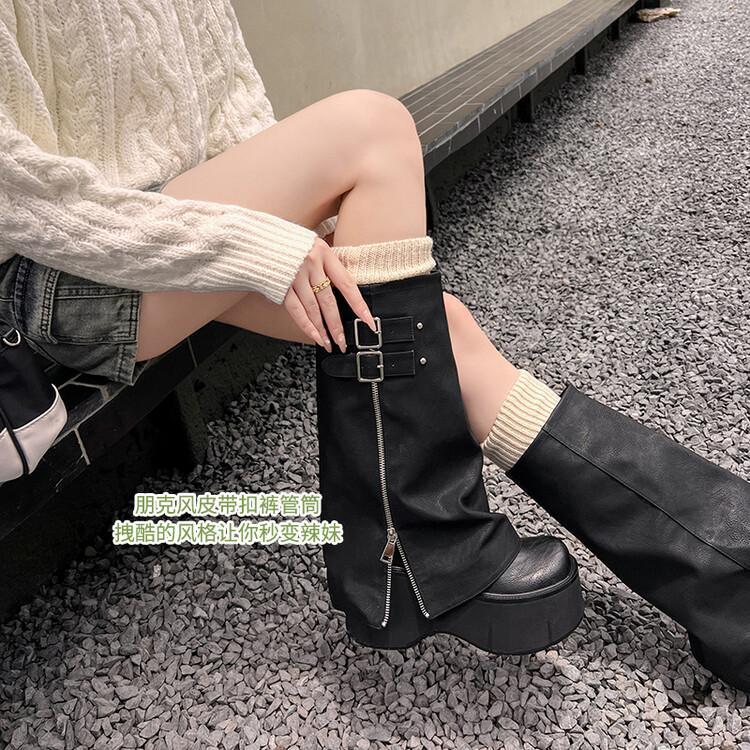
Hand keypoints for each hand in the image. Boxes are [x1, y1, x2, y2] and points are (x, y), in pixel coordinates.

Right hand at [284, 236, 376, 353]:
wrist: (260, 237)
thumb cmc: (292, 243)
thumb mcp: (315, 246)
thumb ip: (328, 265)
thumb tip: (344, 290)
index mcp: (325, 253)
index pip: (347, 284)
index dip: (359, 305)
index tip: (368, 321)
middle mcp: (311, 264)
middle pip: (329, 302)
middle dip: (337, 326)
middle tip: (343, 342)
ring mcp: (295, 275)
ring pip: (313, 309)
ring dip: (322, 330)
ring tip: (329, 343)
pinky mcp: (281, 285)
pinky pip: (296, 310)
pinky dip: (306, 325)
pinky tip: (314, 336)